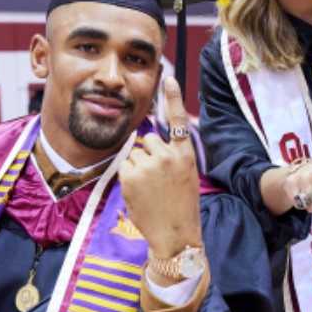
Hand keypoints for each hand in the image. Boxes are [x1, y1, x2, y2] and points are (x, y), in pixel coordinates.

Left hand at [119, 77, 203, 259]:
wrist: (175, 233)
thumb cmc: (182, 206)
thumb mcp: (186, 175)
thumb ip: (172, 155)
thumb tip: (149, 142)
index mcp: (186, 154)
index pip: (178, 119)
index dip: (173, 97)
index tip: (169, 78)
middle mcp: (168, 155)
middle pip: (148, 139)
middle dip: (148, 154)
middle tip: (158, 178)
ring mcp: (149, 165)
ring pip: (135, 153)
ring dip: (138, 166)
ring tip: (150, 188)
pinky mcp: (131, 175)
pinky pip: (125, 166)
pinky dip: (128, 177)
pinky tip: (140, 192)